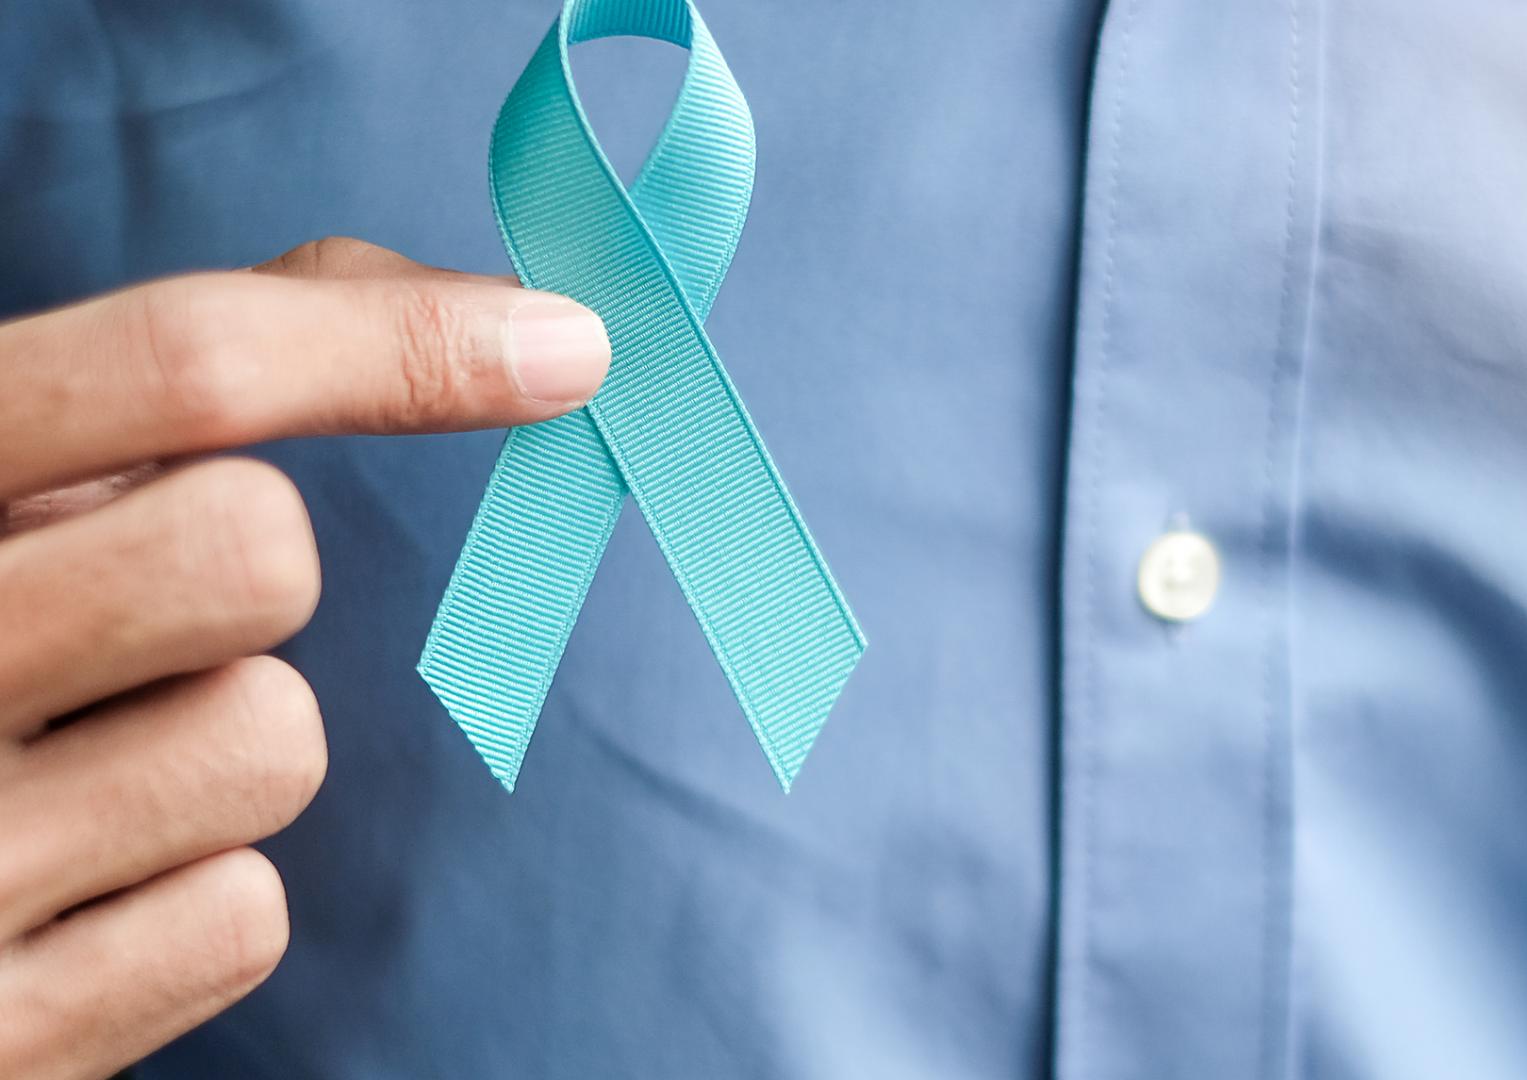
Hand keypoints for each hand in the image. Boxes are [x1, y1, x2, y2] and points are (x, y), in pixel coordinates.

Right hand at [0, 238, 609, 1079]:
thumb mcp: (1, 479)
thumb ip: (183, 375)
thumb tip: (471, 309)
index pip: (176, 368)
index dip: (399, 343)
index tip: (561, 349)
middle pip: (250, 548)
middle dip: (243, 561)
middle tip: (133, 609)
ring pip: (272, 738)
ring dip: (214, 737)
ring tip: (75, 757)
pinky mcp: (6, 1041)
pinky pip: (240, 914)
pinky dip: (190, 891)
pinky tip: (73, 883)